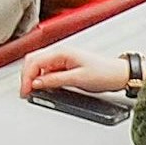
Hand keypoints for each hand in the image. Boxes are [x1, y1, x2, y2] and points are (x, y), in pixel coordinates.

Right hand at [20, 48, 134, 96]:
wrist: (119, 74)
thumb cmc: (105, 73)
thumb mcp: (78, 79)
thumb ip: (55, 80)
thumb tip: (37, 83)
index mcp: (61, 52)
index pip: (34, 62)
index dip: (26, 78)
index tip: (25, 92)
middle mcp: (60, 52)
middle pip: (33, 61)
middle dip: (26, 76)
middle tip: (26, 92)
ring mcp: (62, 58)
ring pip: (39, 65)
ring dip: (34, 77)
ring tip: (34, 91)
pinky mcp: (65, 65)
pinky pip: (48, 70)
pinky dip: (42, 79)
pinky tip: (45, 88)